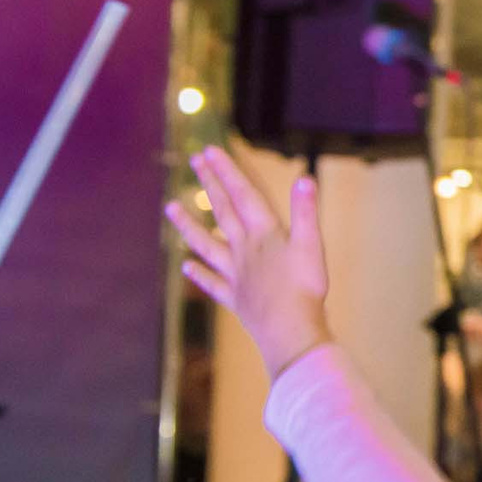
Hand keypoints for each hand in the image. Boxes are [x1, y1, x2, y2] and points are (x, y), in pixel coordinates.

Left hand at [166, 148, 329, 380]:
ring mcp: (236, 274)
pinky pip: (212, 282)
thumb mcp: (312, 245)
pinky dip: (199, 273)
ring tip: (169, 208)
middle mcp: (244, 250)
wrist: (289, 330)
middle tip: (195, 162)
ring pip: (207, 245)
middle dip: (210, 185)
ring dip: (188, 226)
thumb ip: (305, 211)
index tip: (210, 151)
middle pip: (223, 212)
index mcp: (264, 234)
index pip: (243, 195)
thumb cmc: (304, 288)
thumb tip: (304, 178)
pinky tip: (186, 267)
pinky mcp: (236, 297)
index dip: (227, 172)